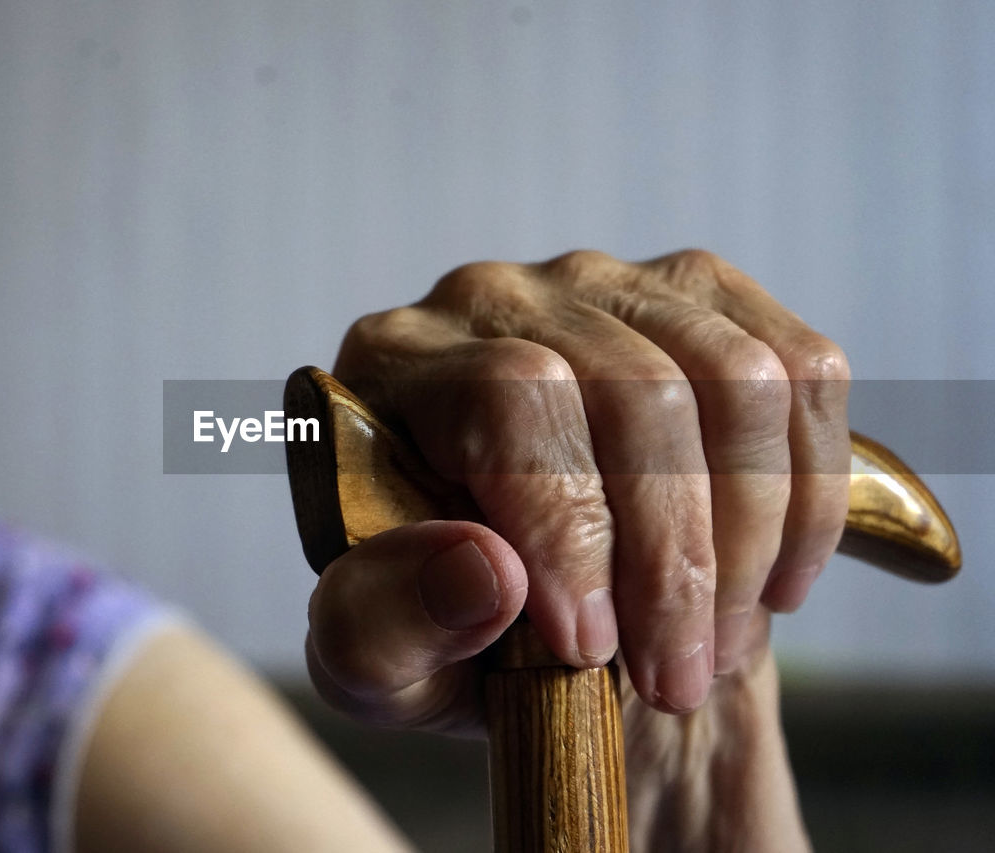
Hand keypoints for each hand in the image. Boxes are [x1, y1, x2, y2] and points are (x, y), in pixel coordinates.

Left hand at [306, 249, 849, 722]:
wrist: (501, 591)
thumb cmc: (426, 618)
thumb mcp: (374, 656)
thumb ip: (385, 624)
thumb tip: (485, 572)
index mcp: (395, 361)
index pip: (509, 399)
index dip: (566, 525)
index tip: (591, 649)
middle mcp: (496, 297)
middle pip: (634, 391)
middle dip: (672, 561)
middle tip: (673, 678)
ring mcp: (605, 285)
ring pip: (733, 381)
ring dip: (749, 535)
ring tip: (716, 642)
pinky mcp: (697, 298)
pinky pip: (798, 371)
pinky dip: (808, 490)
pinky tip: (770, 582)